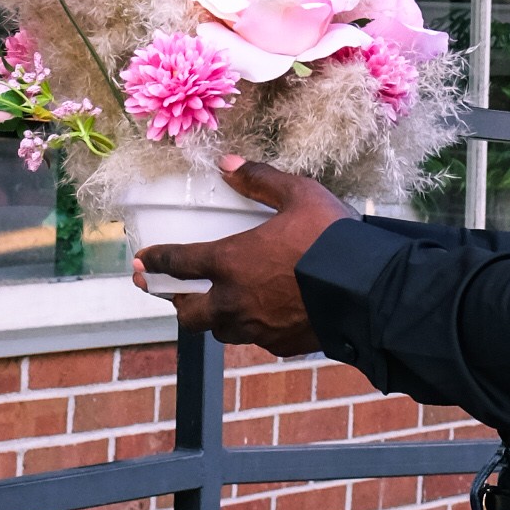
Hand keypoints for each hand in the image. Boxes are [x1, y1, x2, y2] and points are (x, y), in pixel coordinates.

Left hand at [133, 157, 348, 354]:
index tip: (141, 262)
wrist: (368, 290)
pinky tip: (265, 317)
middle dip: (177, 304)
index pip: (178, 264)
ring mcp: (258, 329)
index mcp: (230, 263)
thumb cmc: (331, 238)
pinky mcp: (282, 345)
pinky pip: (257, 340)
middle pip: (189, 314)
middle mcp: (235, 302)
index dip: (155, 262)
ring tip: (222, 306)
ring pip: (221, 331)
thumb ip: (260, 179)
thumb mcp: (298, 195)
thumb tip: (229, 164)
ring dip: (216, 319)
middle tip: (174, 294)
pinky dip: (254, 329)